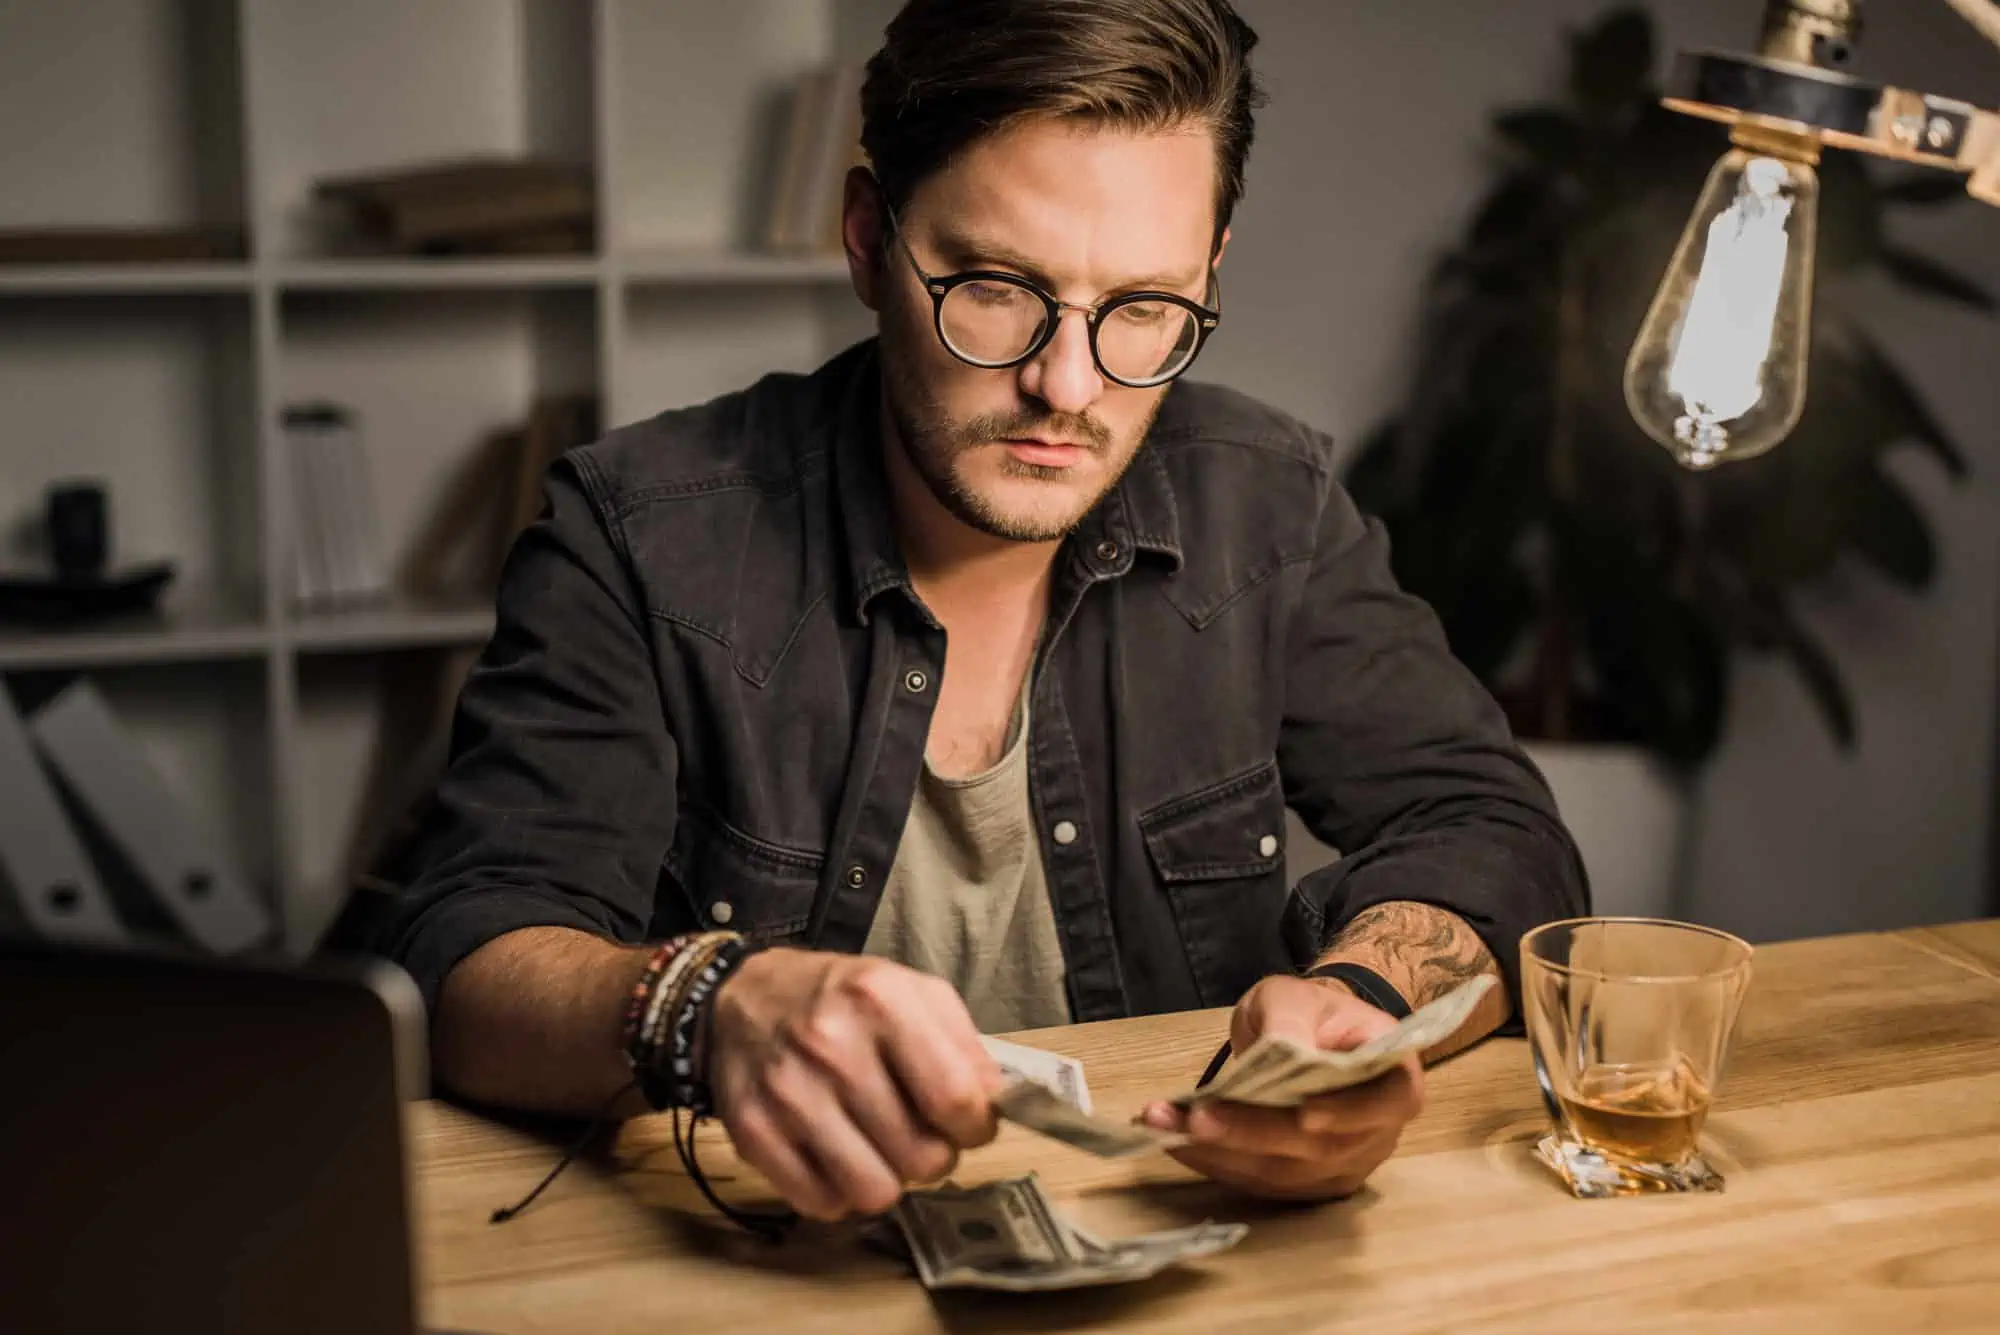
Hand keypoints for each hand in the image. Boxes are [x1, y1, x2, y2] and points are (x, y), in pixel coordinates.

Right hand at [707, 948, 1001, 1220]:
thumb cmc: (840, 1000)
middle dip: (933, 1155)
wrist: (744, 998)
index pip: (956, 1099)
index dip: (976, 1127)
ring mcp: (788, 1093)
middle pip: (921, 1155)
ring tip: (879, 1147)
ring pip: (874, 1192)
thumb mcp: (912, 992)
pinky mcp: (752, 1132)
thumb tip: (991, 1107)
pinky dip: (838, 1192)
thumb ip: (964, 1045)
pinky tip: (837, 1156)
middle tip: (918, 1134)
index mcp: (880, 1001)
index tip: (969, 1126)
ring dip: (888, 1179)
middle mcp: (832, 1046)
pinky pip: (822, 1204)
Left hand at [1140, 975, 1424, 1200]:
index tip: (1305, 1116)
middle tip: (1197, 1117)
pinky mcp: (1307, 1182)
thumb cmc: (1308, 1012)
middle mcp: (1378, 1131)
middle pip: (1323, 1148)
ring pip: (1287, 1174)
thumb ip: (1290, 1021)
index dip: (1350, 1114)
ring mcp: (1345, 1164)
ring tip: (1165, 1126)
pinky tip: (1174, 1142)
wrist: (1306, 1036)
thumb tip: (1280, 1051)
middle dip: (1254, 1133)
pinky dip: (1216, 1164)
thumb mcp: (1295, 998)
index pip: (1390, 1103)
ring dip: (1221, 1154)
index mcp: (1395, 1075)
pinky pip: (1264, 1184)